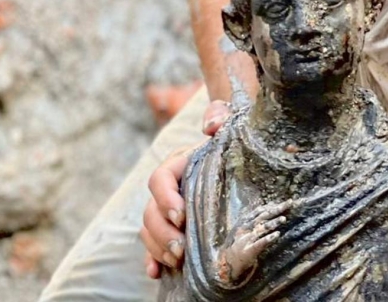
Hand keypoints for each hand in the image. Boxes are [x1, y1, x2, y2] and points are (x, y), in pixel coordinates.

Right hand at [141, 100, 231, 278]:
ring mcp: (168, 209)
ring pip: (149, 229)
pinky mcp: (174, 228)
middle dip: (162, 232)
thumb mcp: (230, 121)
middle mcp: (168, 188)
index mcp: (177, 164)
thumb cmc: (233, 138)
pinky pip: (154, 245)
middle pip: (150, 210)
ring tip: (177, 260)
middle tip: (181, 249)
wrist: (238, 154)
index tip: (181, 215)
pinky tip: (156, 272)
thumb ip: (219, 115)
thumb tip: (210, 125)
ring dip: (158, 247)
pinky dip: (153, 258)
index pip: (160, 179)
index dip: (166, 198)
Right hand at [217, 200, 291, 285]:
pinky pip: (260, 243)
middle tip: (289, 203)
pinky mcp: (249, 250)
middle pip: (263, 216)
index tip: (284, 201)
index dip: (272, 205)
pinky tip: (277, 234)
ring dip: (273, 222)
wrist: (227, 262)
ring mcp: (247, 238)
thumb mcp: (245, 229)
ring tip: (284, 218)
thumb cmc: (239, 244)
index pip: (260, 210)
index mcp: (245, 222)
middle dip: (276, 209)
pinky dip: (268, 238)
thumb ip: (255, 219)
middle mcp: (246, 228)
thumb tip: (268, 208)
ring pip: (262, 228)